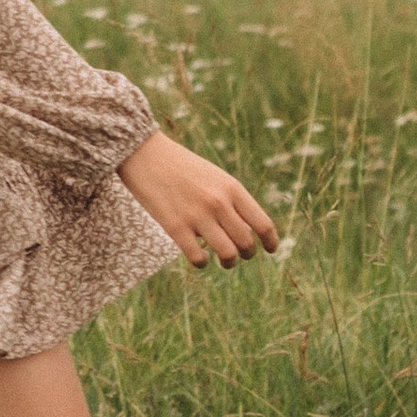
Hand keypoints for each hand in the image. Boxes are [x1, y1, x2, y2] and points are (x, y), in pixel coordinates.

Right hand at [119, 131, 278, 269]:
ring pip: (227, 254)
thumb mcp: (214, 176)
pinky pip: (198, 258)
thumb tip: (248, 231)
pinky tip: (199, 257)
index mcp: (232, 188)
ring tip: (223, 261)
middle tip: (239, 255)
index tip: (270, 249)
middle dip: (247, 254)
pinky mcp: (175, 227)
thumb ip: (232, 200)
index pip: (263, 224)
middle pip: (246, 243)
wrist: (144, 153)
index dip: (271, 242)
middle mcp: (218, 203)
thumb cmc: (181, 166)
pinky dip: (202, 262)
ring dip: (228, 262)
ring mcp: (197, 216)